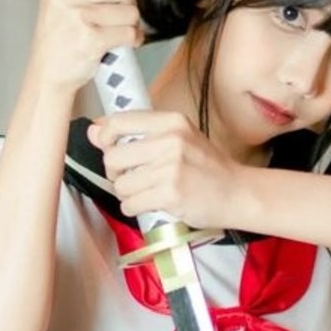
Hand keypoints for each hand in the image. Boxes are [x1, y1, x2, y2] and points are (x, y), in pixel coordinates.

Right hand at [28, 0, 142, 95]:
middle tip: (114, 16)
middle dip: (127, 3)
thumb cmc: (60, 36)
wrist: (47, 74)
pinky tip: (117, 43)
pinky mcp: (91, 40)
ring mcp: (77, 17)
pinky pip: (129, 33)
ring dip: (129, 24)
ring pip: (131, 11)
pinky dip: (131, 40)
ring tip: (113, 31)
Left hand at [88, 110, 241, 226]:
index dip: (105, 138)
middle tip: (131, 178)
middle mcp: (170, 141)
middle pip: (113, 157)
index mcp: (171, 121)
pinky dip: (135, 208)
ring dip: (127, 194)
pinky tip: (151, 204)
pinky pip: (131, 204)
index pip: (118, 122)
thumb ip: (138, 133)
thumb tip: (93, 130)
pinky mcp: (171, 194)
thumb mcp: (178, 138)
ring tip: (146, 192)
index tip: (109, 148)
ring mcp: (171, 168)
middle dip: (116, 173)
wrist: (237, 192)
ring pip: (120, 184)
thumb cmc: (206, 166)